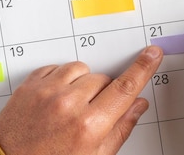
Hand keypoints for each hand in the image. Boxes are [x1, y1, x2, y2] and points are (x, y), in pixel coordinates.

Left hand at [0, 46, 162, 154]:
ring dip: (81, 83)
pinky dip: (61, 79)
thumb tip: (138, 105)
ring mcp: (47, 92)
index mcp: (89, 125)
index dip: (142, 68)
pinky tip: (56, 99)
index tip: (152, 54)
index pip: (125, 89)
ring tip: (70, 106)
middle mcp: (69, 104)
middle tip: (90, 113)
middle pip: (104, 79)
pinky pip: (57, 68)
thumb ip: (120, 129)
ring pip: (82, 69)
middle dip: (103, 93)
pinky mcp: (31, 85)